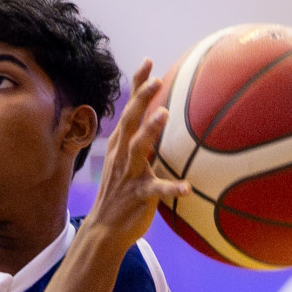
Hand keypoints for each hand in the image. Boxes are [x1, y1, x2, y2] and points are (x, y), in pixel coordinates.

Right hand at [82, 59, 189, 252]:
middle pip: (130, 121)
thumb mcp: (128, 164)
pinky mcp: (137, 194)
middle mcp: (122, 155)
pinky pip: (155, 189)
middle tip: (156, 80)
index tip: (148, 61)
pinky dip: (171, 188)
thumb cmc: (121, 196)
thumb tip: (164, 125)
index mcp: (121, 146)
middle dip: (141, 98)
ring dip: (150, 130)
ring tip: (164, 114)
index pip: (129, 110)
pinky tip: (186, 187)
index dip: (137, 85)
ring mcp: (128, 174)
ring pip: (138, 148)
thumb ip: (143, 144)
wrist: (105, 230)